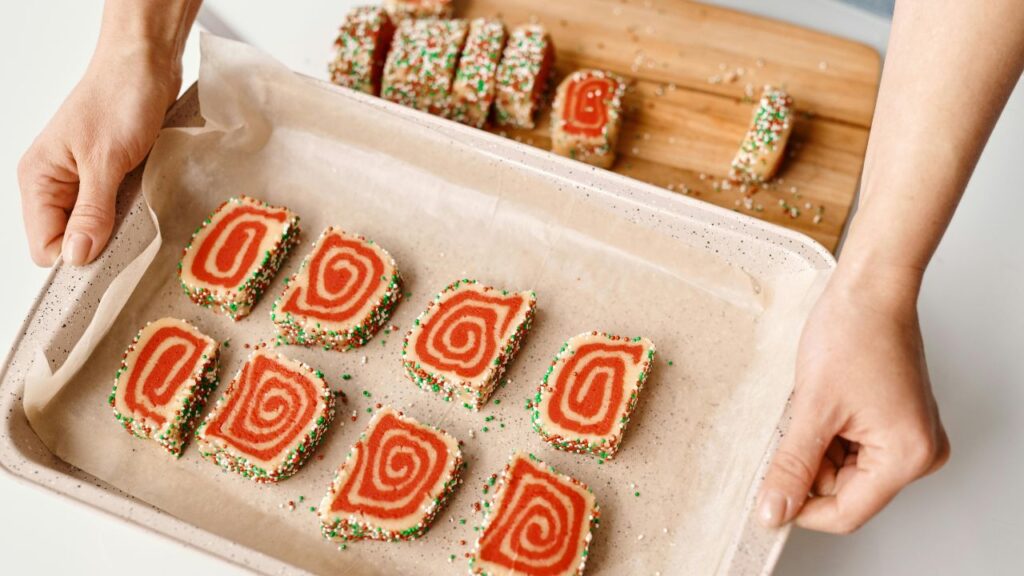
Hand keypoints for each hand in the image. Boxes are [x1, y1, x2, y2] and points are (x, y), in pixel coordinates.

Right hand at [18, 39, 180, 266]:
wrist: (145, 64)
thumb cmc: (120, 100)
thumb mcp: (105, 160)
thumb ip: (91, 212)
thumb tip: (76, 258)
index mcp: (39, 180)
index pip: (45, 246)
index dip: (76, 259)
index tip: (110, 259)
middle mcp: (55, 184)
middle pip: (70, 242)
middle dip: (99, 246)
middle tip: (132, 234)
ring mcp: (82, 181)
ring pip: (95, 228)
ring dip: (119, 229)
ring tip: (141, 214)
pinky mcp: (109, 177)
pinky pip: (115, 211)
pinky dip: (131, 214)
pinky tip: (147, 205)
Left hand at [757, 266, 949, 532]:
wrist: (868, 289)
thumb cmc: (853, 332)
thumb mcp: (813, 408)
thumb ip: (792, 467)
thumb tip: (774, 511)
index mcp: (907, 456)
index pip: (846, 513)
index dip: (801, 510)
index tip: (766, 501)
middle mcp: (917, 453)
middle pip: (845, 491)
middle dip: (808, 467)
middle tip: (790, 428)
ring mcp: (908, 437)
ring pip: (843, 469)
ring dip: (816, 446)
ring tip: (812, 405)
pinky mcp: (894, 422)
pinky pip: (851, 447)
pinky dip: (826, 433)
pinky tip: (821, 403)